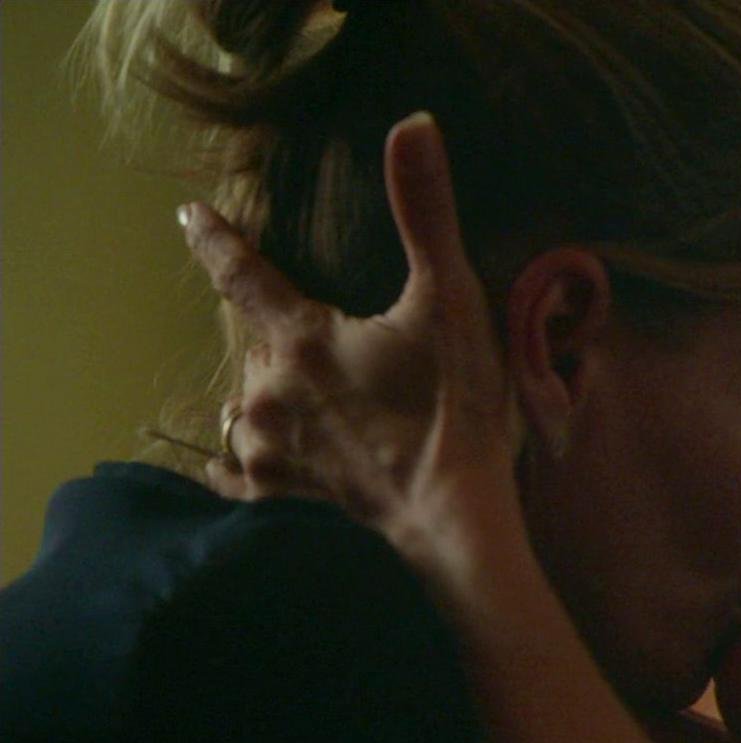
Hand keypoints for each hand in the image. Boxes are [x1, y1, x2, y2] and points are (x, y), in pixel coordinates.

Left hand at [186, 111, 521, 568]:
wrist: (450, 525)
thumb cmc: (454, 415)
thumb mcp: (454, 304)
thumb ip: (427, 213)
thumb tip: (414, 124)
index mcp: (300, 338)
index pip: (242, 273)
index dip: (216, 239)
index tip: (191, 216)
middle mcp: (265, 391)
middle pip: (256, 347)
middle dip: (282, 340)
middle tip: (325, 349)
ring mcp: (264, 450)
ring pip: (248, 406)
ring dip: (271, 399)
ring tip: (313, 408)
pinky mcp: (271, 501)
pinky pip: (235, 471)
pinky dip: (246, 461)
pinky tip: (264, 462)